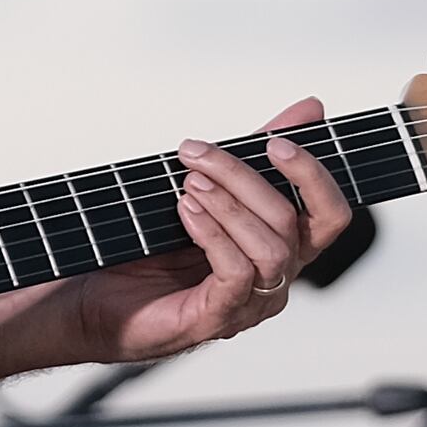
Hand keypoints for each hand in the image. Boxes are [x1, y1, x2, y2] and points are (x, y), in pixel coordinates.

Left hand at [53, 100, 353, 368]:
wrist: (97, 299)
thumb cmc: (152, 250)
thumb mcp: (211, 187)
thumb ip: (258, 153)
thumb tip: (309, 109)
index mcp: (282, 247)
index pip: (330, 215)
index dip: (313, 174)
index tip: (275, 141)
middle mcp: (275, 277)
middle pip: (293, 222)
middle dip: (244, 177)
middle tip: (199, 153)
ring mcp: (250, 301)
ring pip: (270, 247)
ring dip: (229, 204)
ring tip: (191, 182)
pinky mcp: (218, 318)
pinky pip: (235, 272)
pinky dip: (213, 234)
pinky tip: (187, 212)